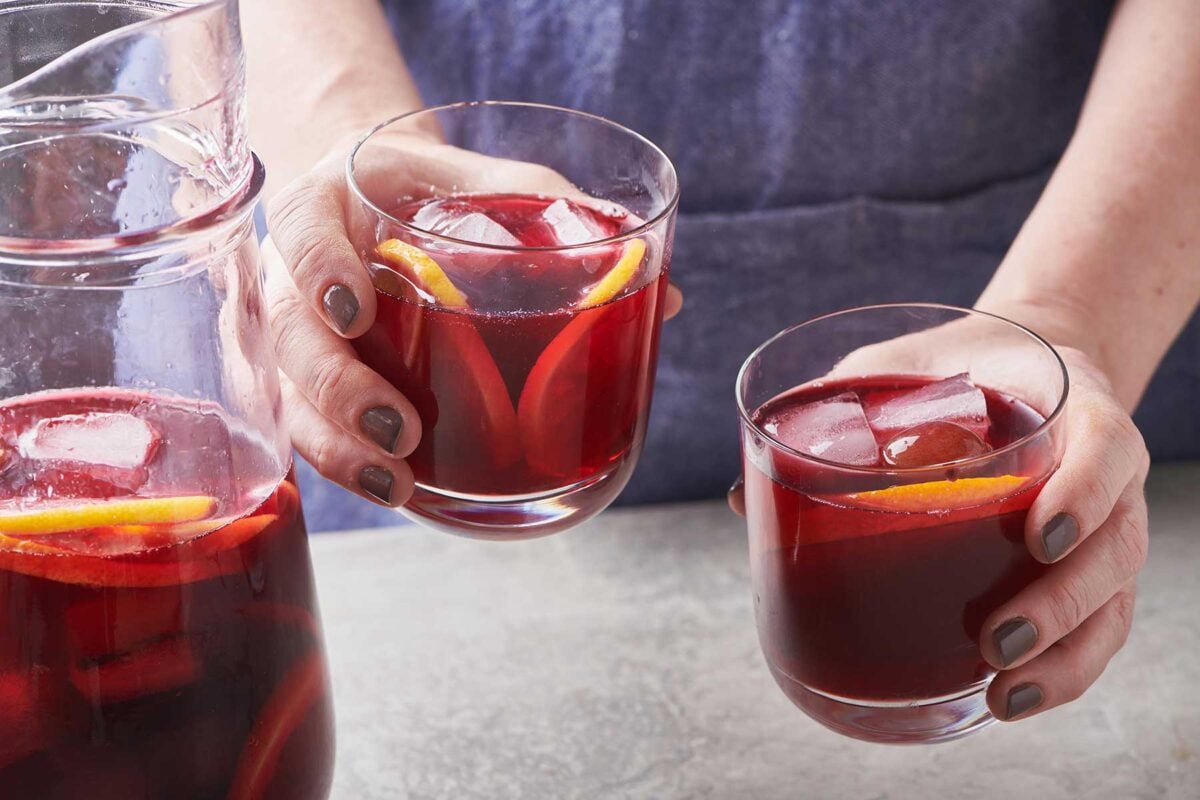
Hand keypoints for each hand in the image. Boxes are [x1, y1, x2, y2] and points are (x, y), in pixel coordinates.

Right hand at [265, 133, 682, 506]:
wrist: (384, 196)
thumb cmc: (442, 189)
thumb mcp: (498, 183)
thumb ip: (569, 220)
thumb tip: (669, 297)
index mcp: (331, 204)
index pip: (300, 228)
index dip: (319, 269)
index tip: (356, 309)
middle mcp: (300, 273)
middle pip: (292, 333)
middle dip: (339, 388)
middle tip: (400, 426)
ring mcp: (302, 331)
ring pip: (292, 394)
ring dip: (339, 445)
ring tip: (398, 482)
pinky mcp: (314, 378)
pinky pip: (310, 424)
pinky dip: (347, 461)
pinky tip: (394, 489)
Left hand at [728, 334, 1149, 721]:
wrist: (1013, 367)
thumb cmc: (950, 368)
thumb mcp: (893, 369)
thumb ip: (830, 411)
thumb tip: (743, 496)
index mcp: (1071, 406)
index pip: (1105, 446)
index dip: (1084, 492)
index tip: (1036, 535)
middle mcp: (1101, 471)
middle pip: (1114, 544)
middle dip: (1059, 602)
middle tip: (993, 638)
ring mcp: (1102, 524)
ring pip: (1112, 599)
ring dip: (1064, 653)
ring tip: (1002, 692)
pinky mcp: (1086, 564)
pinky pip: (1097, 624)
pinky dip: (1063, 667)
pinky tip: (1010, 697)